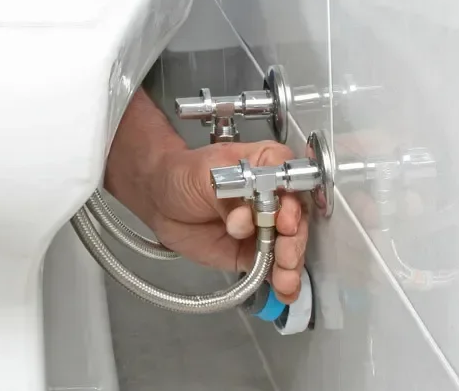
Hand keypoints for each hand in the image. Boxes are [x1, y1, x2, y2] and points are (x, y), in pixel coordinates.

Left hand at [143, 141, 309, 301]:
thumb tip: (244, 221)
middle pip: (298, 218)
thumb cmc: (183, 175)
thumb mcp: (204, 175)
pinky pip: (273, 267)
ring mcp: (266, 227)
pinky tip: (285, 291)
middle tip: (284, 253)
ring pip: (290, 246)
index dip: (293, 202)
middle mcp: (273, 198)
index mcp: (266, 167)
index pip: (292, 180)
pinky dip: (282, 281)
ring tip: (284, 279)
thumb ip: (227, 195)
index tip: (285, 220)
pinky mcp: (254, 252)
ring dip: (291, 264)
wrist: (161, 200)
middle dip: (294, 239)